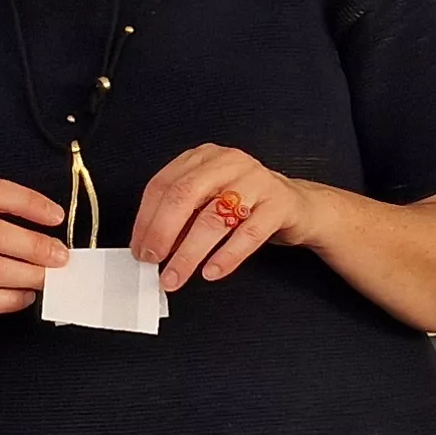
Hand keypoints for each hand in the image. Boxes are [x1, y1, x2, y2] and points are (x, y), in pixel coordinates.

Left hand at [134, 145, 306, 291]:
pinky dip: (227, 256)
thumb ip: (180, 219)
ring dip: (189, 253)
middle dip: (162, 232)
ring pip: (215, 217)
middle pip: (184, 195)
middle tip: (152, 262)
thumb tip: (150, 248)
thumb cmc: (246, 204)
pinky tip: (211, 272)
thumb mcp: (208, 202)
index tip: (139, 249)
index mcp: (203, 158)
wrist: (297, 206)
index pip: (163, 185)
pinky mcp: (279, 204)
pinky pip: (249, 233)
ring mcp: (256, 181)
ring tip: (175, 276)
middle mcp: (228, 163)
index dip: (145, 220)